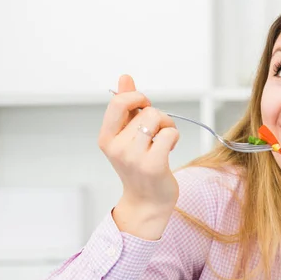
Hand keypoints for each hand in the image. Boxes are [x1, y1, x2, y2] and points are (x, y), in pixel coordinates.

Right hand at [99, 75, 179, 239]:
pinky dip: (174, 137)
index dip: (137, 97)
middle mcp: (117, 147)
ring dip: (168, 125)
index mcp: (106, 137)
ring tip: (165, 140)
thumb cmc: (140, 166)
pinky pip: (169, 133)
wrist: (147, 201)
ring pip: (157, 118)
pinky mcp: (153, 165)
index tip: (145, 106)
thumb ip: (126, 106)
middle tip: (159, 132)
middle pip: (145, 110)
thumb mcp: (128, 136)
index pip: (117, 102)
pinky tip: (169, 148)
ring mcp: (133, 157)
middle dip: (158, 116)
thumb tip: (125, 77)